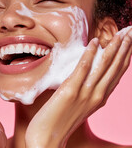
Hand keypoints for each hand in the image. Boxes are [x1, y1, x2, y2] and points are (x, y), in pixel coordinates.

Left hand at [25, 29, 131, 147]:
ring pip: (103, 66)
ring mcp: (85, 93)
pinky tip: (95, 42)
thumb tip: (89, 70)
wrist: (48, 139)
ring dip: (113, 48)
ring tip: (121, 34)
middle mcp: (97, 95)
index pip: (117, 73)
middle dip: (125, 48)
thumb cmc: (62, 119)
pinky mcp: (70, 91)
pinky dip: (90, 54)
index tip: (130, 41)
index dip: (125, 56)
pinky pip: (83, 69)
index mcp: (100, 97)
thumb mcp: (80, 102)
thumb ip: (87, 88)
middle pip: (115, 67)